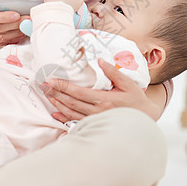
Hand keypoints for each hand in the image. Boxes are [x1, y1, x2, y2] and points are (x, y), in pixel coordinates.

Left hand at [40, 59, 161, 120]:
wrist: (145, 119)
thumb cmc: (136, 100)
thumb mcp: (128, 83)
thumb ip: (113, 72)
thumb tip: (100, 60)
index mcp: (104, 99)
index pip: (79, 92)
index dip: (64, 86)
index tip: (51, 80)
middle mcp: (97, 111)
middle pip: (71, 102)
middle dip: (55, 93)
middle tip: (42, 85)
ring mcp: (94, 119)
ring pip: (71, 112)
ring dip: (57, 104)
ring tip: (46, 95)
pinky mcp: (94, 124)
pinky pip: (75, 122)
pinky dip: (63, 118)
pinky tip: (54, 113)